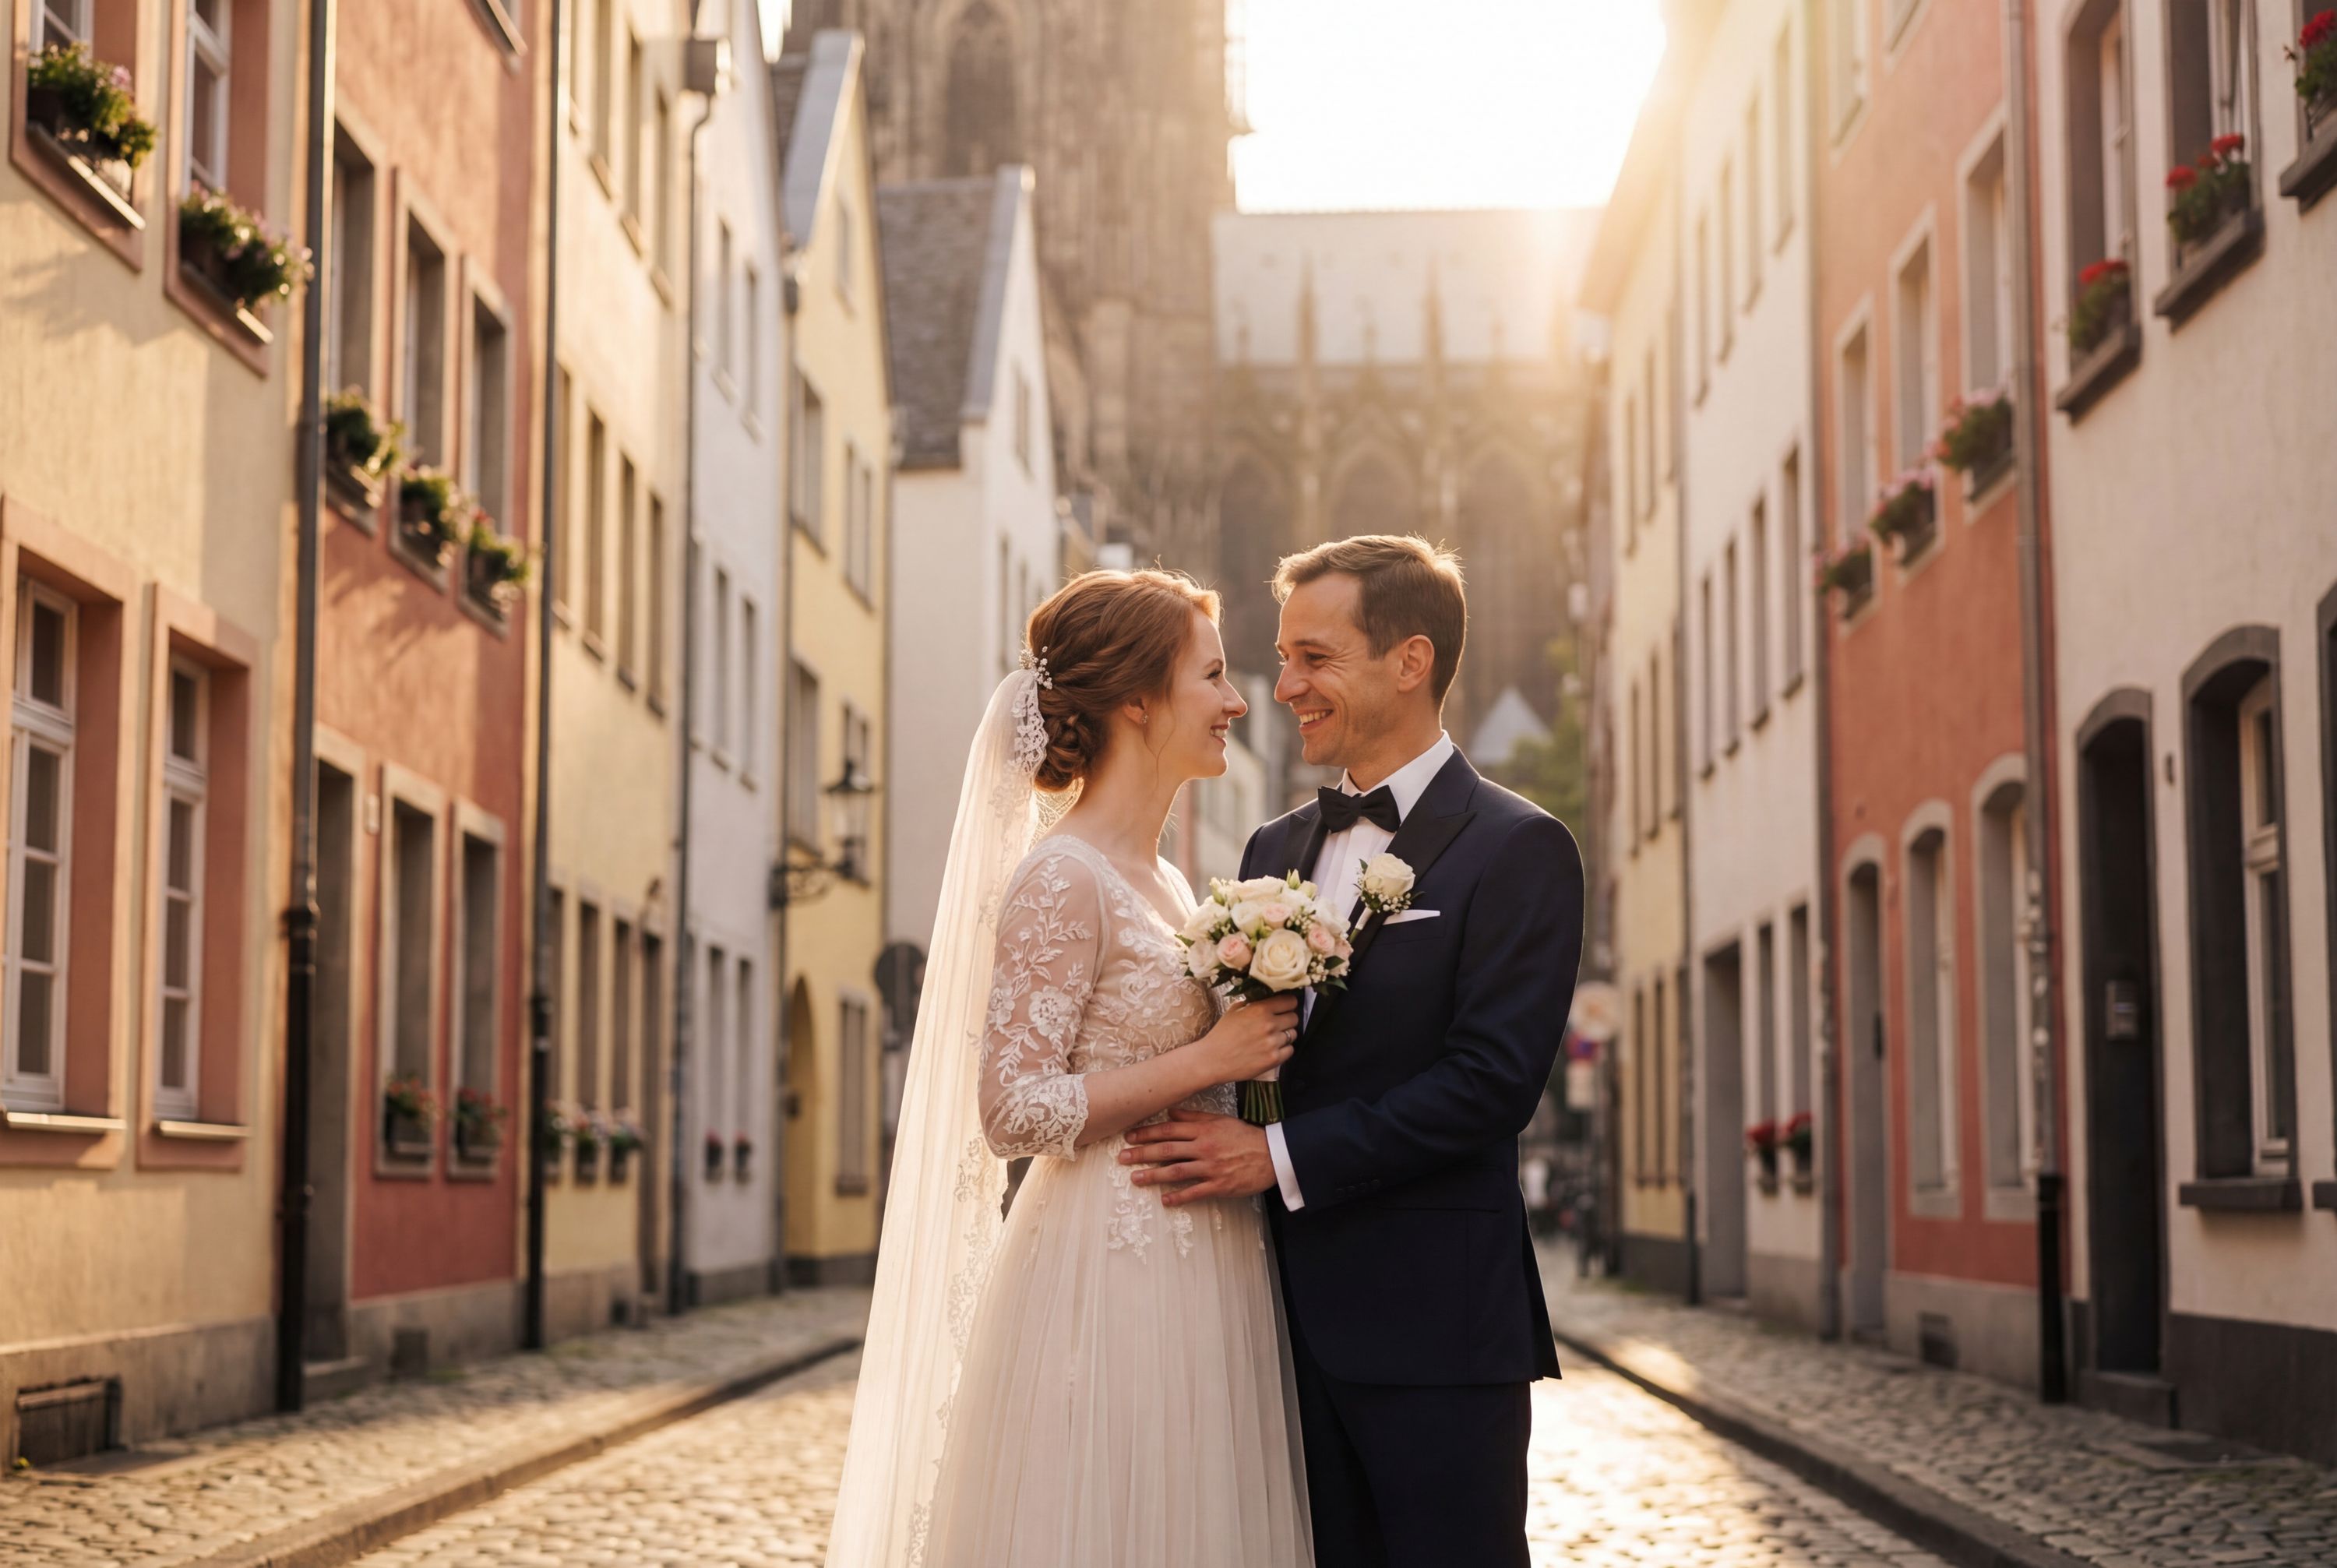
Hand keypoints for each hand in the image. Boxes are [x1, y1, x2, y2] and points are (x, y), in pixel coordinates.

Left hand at [1118, 1109, 1276, 1206]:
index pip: (1169, 1130)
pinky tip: (1164, 1200)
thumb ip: (1194, 1117)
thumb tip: (1170, 1112)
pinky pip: (1195, 1192)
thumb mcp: (1220, 1120)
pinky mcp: (1219, 1185)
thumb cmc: (1245, 1136)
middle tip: (1122, 1158)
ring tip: (1135, 1179)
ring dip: (1153, 1175)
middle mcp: (1204, 1147)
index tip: (1129, 1137)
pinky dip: (1178, 1197)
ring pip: (1176, 1171)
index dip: (1147, 1133)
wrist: (1272, 1155)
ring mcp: (1211, 1167)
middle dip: (1142, 1153)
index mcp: (1204, 1130)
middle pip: (1167, 1150)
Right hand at [1198, 994, 1299, 1083]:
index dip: (1288, 1004)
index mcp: (1260, 1009)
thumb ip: (1253, 1003)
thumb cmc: (1221, 1034)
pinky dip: (1284, 1050)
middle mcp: (1269, 1024)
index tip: (1285, 1007)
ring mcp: (1272, 1043)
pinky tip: (1272, 1049)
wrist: (1212, 1060)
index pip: (1290, 1001)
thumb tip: (1267, 998)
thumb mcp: (1234, 1010)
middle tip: (1278, 1024)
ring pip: (1293, 1034)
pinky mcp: (1274, 1059)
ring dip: (1285, 1035)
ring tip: (1272, 1038)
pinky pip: (1290, 1050)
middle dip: (1287, 1020)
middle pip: (1294, 1018)